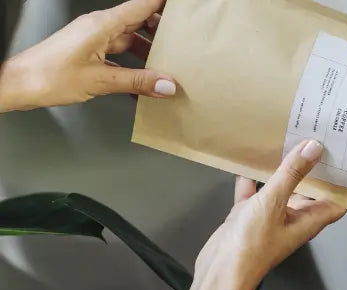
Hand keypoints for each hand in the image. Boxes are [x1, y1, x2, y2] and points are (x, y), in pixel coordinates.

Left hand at [0, 0, 176, 112]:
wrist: (23, 84)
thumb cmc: (50, 75)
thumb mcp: (100, 80)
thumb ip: (137, 82)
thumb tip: (167, 84)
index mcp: (101, 25)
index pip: (139, 7)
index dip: (160, 4)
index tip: (180, 7)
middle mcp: (98, 29)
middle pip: (137, 22)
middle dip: (160, 29)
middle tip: (184, 40)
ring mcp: (94, 41)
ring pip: (129, 41)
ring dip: (149, 52)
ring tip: (170, 65)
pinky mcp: (91, 55)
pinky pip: (120, 57)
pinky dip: (135, 68)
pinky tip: (146, 84)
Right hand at [194, 139, 346, 289]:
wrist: (221, 268)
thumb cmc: (252, 243)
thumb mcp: (274, 202)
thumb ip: (292, 174)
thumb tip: (314, 148)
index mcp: (308, 221)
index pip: (335, 203)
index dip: (342, 184)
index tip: (346, 159)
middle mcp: (293, 220)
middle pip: (309, 193)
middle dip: (312, 170)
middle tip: (316, 139)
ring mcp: (270, 219)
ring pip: (280, 190)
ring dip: (282, 171)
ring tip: (286, 141)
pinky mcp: (249, 217)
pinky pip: (253, 193)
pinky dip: (251, 179)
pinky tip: (248, 160)